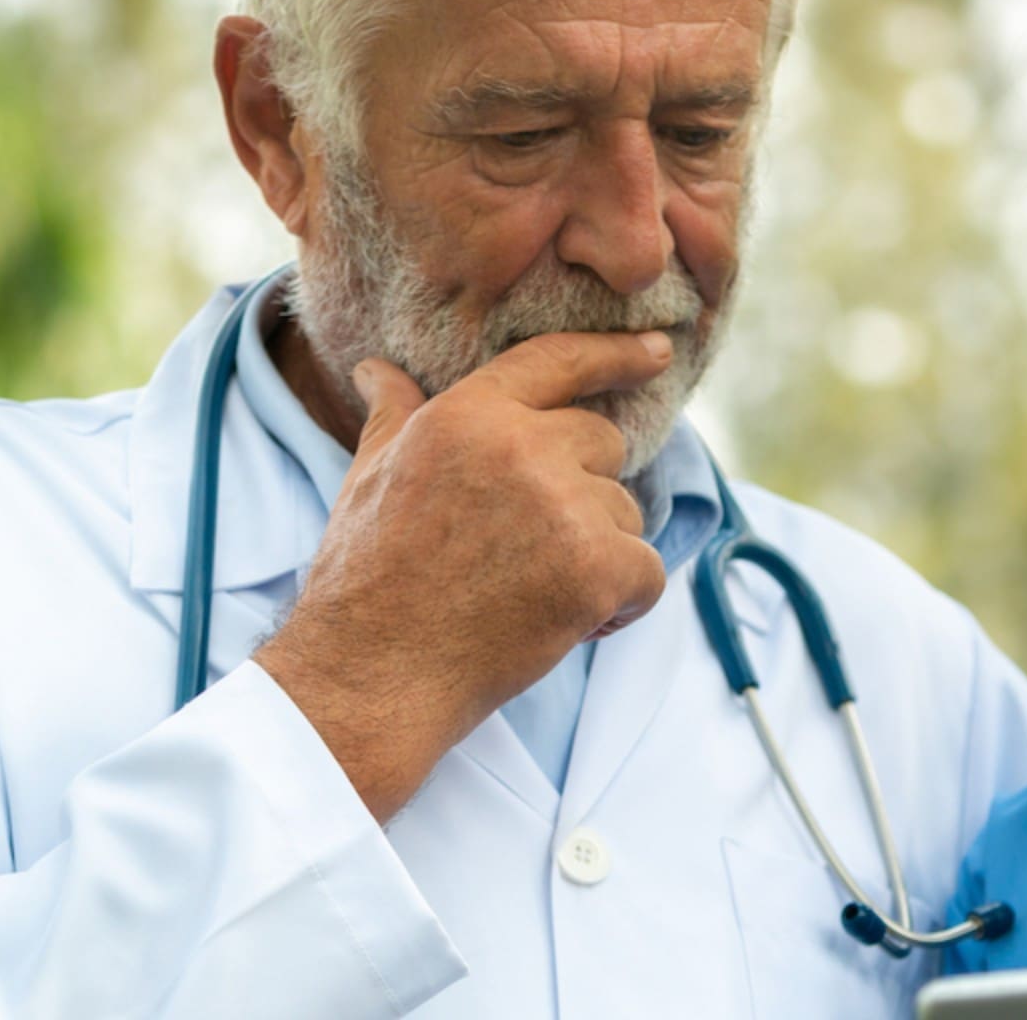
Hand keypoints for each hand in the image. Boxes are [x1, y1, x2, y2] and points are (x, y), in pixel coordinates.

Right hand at [253, 331, 673, 819]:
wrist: (371, 674)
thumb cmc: (367, 578)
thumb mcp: (369, 476)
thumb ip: (395, 416)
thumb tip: (378, 370)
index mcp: (468, 414)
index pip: (559, 361)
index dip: (616, 353)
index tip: (659, 352)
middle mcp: (521, 446)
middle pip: (604, 443)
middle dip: (583, 492)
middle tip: (526, 547)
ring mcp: (563, 506)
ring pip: (626, 512)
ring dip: (597, 552)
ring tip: (529, 589)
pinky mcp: (595, 567)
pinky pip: (648, 571)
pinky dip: (622, 603)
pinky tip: (570, 622)